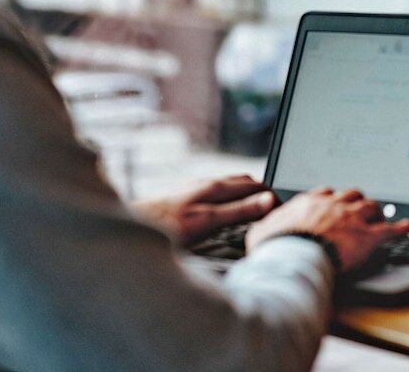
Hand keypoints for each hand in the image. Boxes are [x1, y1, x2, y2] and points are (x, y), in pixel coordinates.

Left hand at [132, 175, 276, 246]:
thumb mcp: (206, 221)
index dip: (271, 195)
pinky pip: (214, 196)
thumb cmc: (164, 226)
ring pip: (227, 188)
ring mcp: (193, 189)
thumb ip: (238, 211)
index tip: (284, 209)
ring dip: (243, 196)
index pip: (254, 184)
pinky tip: (223, 215)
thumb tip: (268, 201)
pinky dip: (228, 202)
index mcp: (214, 186)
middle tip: (274, 211)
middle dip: (260, 192)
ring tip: (254, 211)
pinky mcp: (182, 199)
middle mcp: (205, 183)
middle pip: (241, 183)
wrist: (125, 226)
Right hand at [246, 187, 408, 271]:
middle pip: (352, 195)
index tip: (333, 204)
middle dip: (356, 202)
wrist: (295, 255)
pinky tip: (408, 226)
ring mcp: (353, 218)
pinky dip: (401, 228)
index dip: (332, 200)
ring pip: (371, 207)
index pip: (325, 194)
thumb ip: (264, 227)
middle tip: (360, 210)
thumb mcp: (260, 233)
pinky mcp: (367, 236)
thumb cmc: (276, 247)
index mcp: (310, 203)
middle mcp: (334, 205)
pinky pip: (390, 229)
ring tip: (381, 217)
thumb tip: (258, 231)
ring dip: (376, 212)